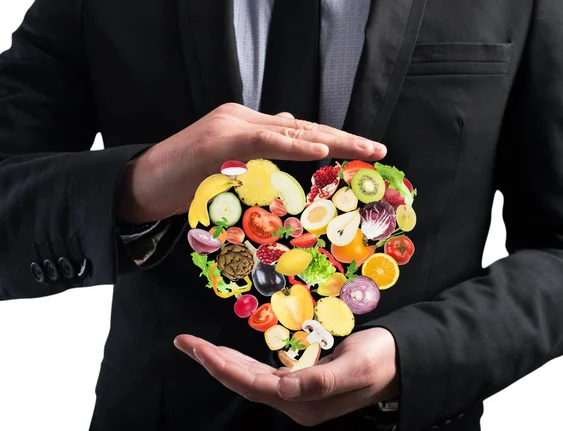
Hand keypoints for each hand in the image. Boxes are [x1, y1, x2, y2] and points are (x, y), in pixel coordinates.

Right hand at [116, 103, 386, 222]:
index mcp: (248, 124)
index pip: (298, 131)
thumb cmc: (184, 180)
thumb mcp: (229, 164)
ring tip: (366, 149)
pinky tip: (321, 145)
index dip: (333, 140)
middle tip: (379, 150)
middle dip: (344, 139)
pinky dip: (294, 143)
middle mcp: (243, 118)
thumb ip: (260, 145)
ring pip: (290, 130)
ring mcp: (231, 125)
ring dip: (333, 139)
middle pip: (303, 127)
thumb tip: (294, 129)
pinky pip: (264, 140)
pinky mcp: (219, 138)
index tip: (362, 152)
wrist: (140, 185)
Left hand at [174, 327, 398, 426]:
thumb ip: (322, 380)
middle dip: (212, 362)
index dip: (220, 366)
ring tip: (198, 347)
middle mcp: (297, 402)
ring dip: (224, 362)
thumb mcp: (357, 366)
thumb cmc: (381, 359)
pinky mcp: (302, 385)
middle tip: (184, 342)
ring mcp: (299, 395)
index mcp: (305, 402)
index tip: (195, 347)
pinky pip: (264, 376)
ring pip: (250, 379)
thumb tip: (286, 390)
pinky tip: (230, 355)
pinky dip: (243, 363)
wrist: (400, 362)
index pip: (251, 384)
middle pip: (244, 382)